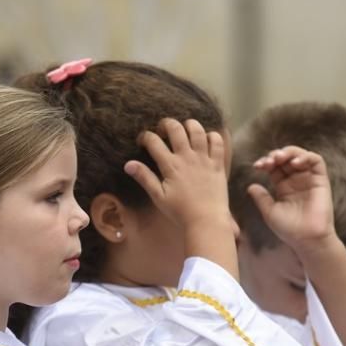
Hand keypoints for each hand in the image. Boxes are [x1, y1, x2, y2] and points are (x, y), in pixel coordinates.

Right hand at [124, 118, 232, 232]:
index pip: (153, 141)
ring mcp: (204, 159)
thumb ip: (144, 178)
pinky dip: (211, 136)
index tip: (142, 141)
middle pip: (175, 128)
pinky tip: (205, 140)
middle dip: (166, 124)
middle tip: (163, 130)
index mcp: (170, 165)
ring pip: (197, 130)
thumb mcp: (158, 197)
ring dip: (188, 125)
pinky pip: (217, 141)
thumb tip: (128, 164)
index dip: (145, 137)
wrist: (207, 220)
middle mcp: (187, 157)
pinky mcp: (218, 163)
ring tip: (184, 130)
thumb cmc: (180, 212)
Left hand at [247, 146, 335, 253]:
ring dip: (289, 152)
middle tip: (268, 161)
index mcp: (283, 186)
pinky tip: (294, 163)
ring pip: (300, 155)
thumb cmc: (288, 228)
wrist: (306, 239)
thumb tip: (250, 186)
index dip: (265, 162)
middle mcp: (296, 180)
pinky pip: (316, 161)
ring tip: (279, 158)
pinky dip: (305, 157)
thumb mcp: (269, 212)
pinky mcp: (321, 180)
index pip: (274, 167)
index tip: (257, 166)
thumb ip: (261, 198)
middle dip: (275, 155)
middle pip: (286, 158)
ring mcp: (308, 179)